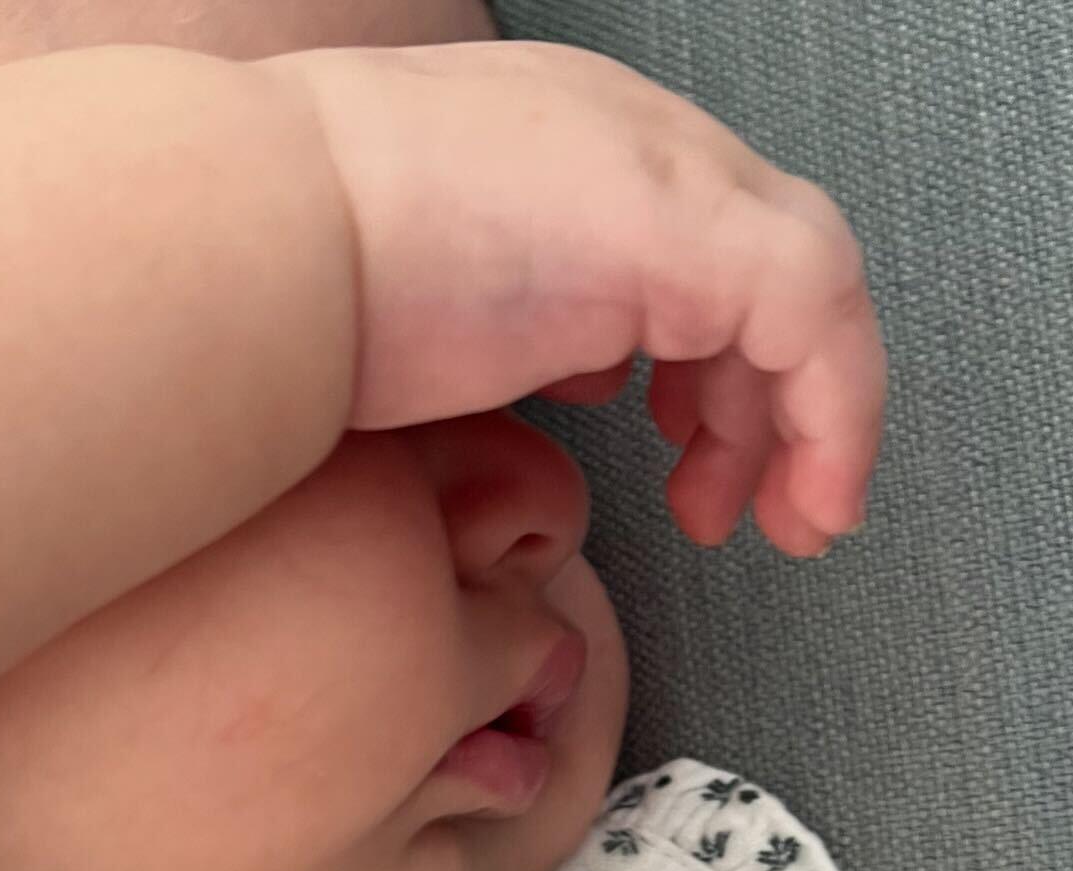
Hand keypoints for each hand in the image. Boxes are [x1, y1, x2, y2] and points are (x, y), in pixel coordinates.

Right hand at [278, 39, 883, 555]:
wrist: (244, 242)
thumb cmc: (297, 291)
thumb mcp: (446, 312)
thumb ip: (534, 326)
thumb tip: (582, 367)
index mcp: (572, 158)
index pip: (701, 255)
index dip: (722, 369)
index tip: (697, 465)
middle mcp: (627, 146)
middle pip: (767, 270)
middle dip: (775, 407)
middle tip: (760, 509)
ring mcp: (656, 171)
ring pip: (811, 287)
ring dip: (803, 423)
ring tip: (779, 522)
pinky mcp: (675, 221)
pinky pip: (813, 310)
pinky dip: (829, 416)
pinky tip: (795, 499)